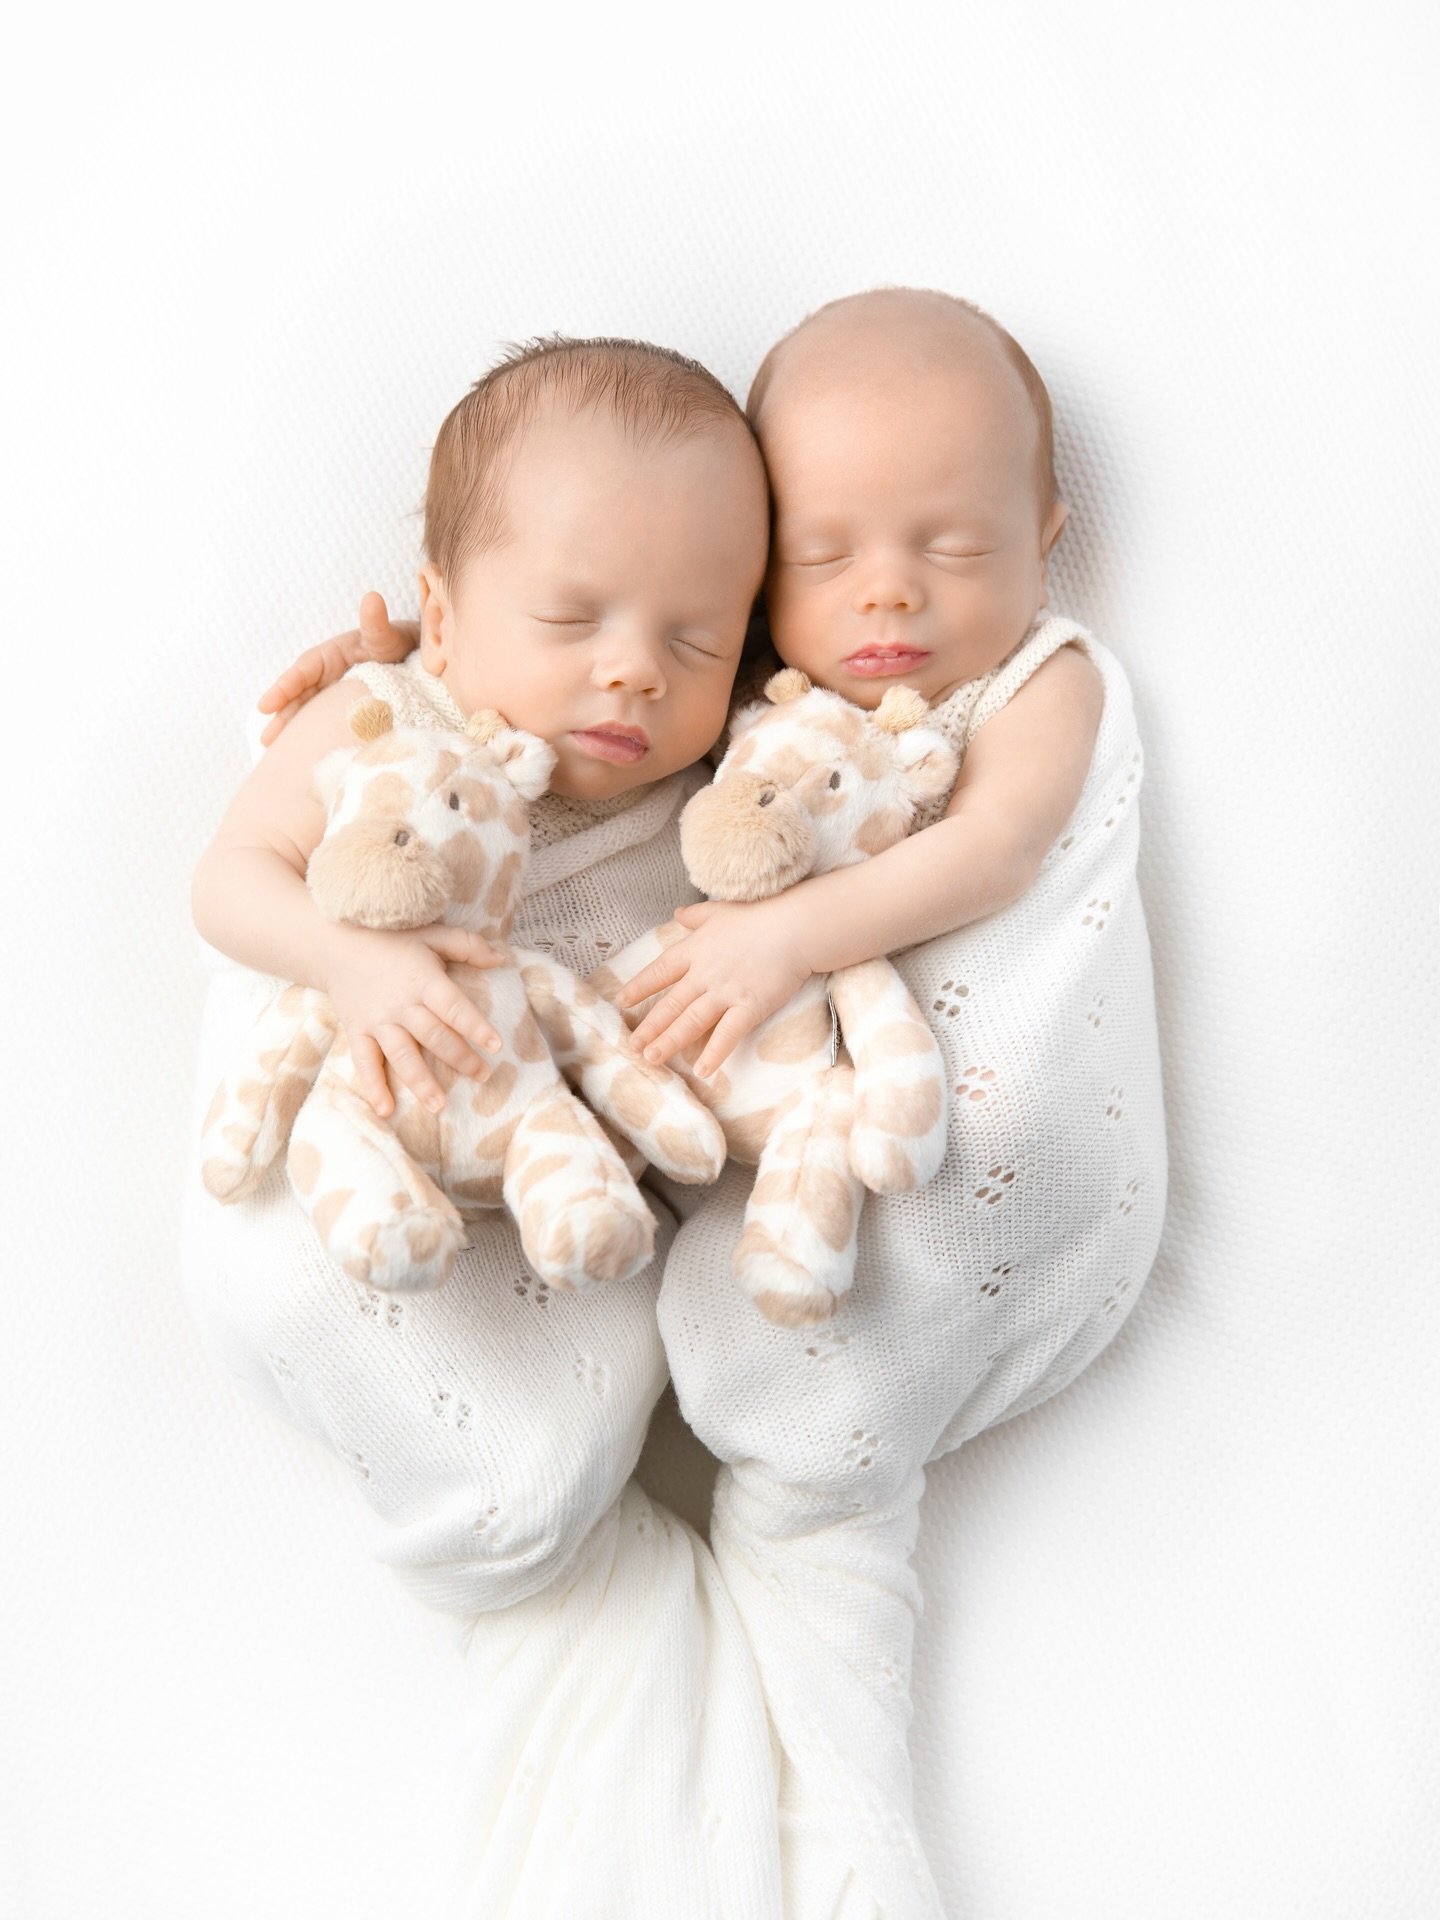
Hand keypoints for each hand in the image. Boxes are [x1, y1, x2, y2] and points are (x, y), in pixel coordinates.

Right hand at [257, 591, 419, 745]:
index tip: (266, 705)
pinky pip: (323, 721)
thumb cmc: (396, 641)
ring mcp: (332, 693)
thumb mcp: (385, 633)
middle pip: (299, 696)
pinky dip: (313, 735)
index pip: (303, 672)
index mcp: (329, 656)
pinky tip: (304, 755)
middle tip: (268, 739)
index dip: (284, 688)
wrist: (413, 657)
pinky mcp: (342, 708)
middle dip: (283, 716)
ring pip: (308, 711)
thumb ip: (376, 622)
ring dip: (292, 729)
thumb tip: (372, 598)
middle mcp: (326, 676)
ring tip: (274, 751)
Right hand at [320, 922, 508, 1117]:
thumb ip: (467, 945)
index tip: (496, 1045)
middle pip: (433, 1036)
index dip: (475, 1026)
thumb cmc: (391, 940)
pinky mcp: (356, 1030)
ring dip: (421, 1082)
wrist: (335, 943)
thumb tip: (501, 958)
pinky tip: (386, 1109)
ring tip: (439, 1106)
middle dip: (460, 1059)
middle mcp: (401, 1003)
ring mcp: (377, 1020)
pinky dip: (373, 1086)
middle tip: (483, 1076)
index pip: (453, 1007)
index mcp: (423, 980)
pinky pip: (364, 1062)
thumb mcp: (431, 934)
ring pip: (402, 1055)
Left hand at [616, 898, 814, 1076]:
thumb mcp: (719, 910)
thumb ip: (695, 915)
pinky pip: (728, 1034)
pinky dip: (715, 1053)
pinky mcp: (749, 1007)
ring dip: (670, 1042)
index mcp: (694, 951)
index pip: (659, 972)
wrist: (793, 927)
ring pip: (691, 1022)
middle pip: (670, 1004)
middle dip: (649, 1026)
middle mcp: (704, 974)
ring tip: (651, 1059)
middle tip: (632, 1045)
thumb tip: (677, 912)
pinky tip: (702, 1071)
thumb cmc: (759, 915)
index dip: (639, 987)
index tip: (621, 1001)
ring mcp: (726, 992)